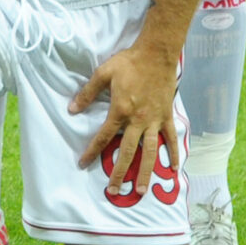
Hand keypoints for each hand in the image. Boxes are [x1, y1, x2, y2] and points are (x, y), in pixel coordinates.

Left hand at [71, 40, 179, 198]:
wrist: (157, 54)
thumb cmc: (129, 62)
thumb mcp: (103, 73)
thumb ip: (87, 93)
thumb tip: (72, 110)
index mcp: (120, 110)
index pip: (104, 136)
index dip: (92, 151)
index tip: (83, 163)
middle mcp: (138, 120)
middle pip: (128, 152)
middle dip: (119, 172)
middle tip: (114, 191)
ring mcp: (155, 120)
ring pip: (151, 152)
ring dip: (145, 172)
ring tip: (141, 190)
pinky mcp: (168, 116)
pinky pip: (171, 139)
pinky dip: (173, 154)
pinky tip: (172, 170)